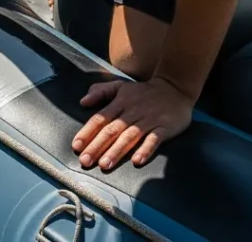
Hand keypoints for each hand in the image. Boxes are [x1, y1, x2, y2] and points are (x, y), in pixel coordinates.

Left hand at [71, 76, 192, 170]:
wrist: (175, 88)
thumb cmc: (143, 92)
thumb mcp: (120, 86)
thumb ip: (100, 91)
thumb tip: (82, 102)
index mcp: (119, 102)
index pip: (100, 119)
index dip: (87, 132)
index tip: (76, 146)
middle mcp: (132, 111)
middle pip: (111, 130)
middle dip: (97, 146)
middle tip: (85, 161)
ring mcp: (148, 119)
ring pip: (130, 136)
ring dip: (116, 151)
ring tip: (104, 165)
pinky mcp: (164, 127)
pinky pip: (154, 139)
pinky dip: (145, 150)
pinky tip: (137, 161)